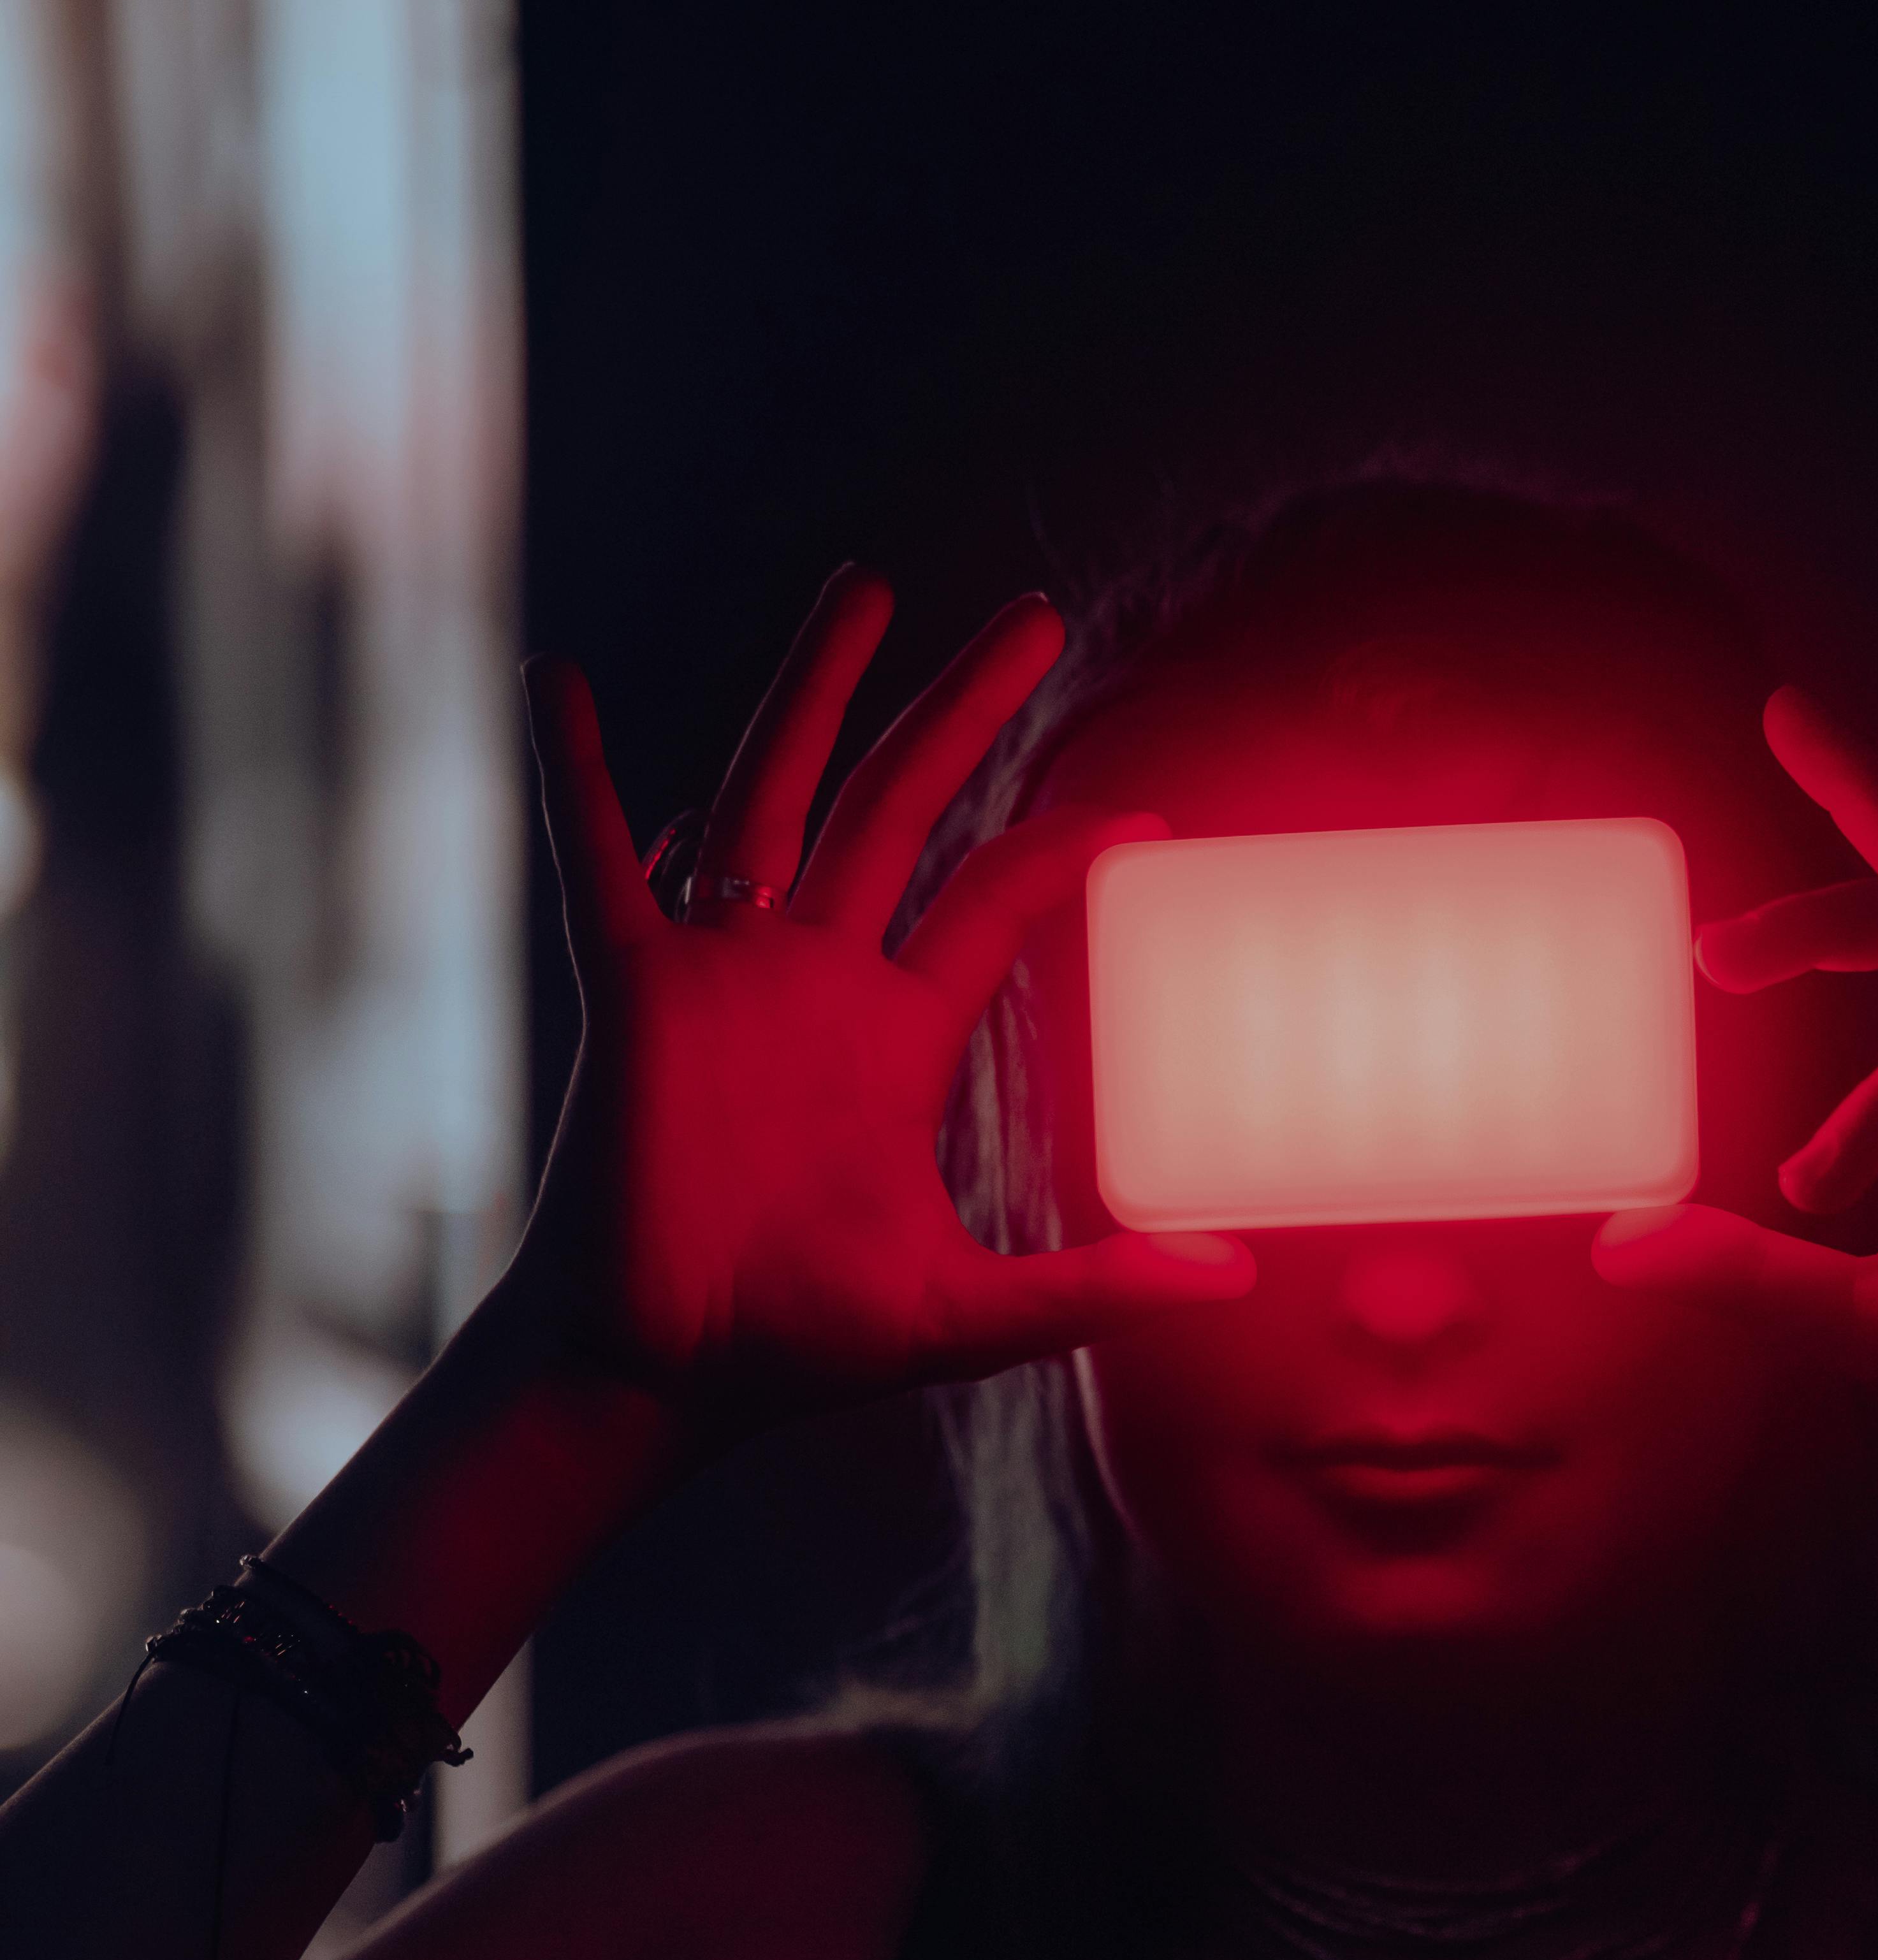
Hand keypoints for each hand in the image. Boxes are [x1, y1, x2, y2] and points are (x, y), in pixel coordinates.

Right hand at [513, 568, 1250, 1439]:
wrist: (663, 1371)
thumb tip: (1237, 1278)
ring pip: (774, 792)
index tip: (1142, 811)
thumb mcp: (969, 1311)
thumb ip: (1096, 1285)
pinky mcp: (632, 991)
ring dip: (814, 688)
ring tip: (864, 588)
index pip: (994, 903)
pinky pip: (596, 860)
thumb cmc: (796, 1343)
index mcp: (894, 1036)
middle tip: (1035, 615)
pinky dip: (576, 772)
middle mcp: (814, 978)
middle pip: (901, 803)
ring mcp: (721, 970)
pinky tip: (558, 679)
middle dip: (964, 707)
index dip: (1066, 848)